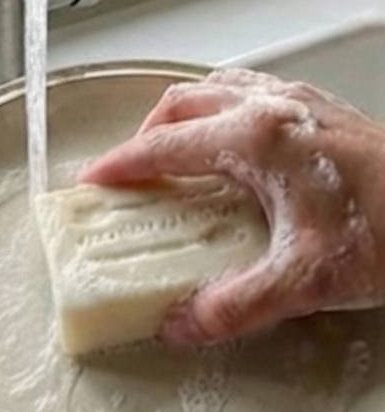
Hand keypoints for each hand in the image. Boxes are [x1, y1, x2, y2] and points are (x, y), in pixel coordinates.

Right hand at [79, 69, 384, 344]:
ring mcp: (293, 99)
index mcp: (253, 139)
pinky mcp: (316, 104)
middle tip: (133, 173)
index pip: (164, 146)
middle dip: (145, 135)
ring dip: (181, 115)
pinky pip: (246, 87)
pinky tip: (232, 140)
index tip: (94, 180)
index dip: (121, 164)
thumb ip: (236, 305)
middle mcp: (267, 107)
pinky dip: (218, 106)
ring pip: (212, 87)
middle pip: (179, 104)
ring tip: (175, 151)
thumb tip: (182, 324)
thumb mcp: (307, 279)